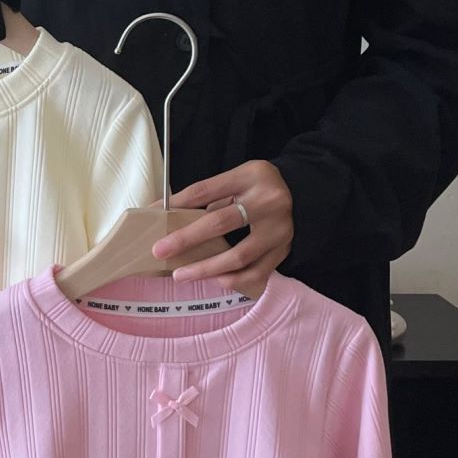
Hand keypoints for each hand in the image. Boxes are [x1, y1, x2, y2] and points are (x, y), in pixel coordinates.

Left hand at [150, 160, 293, 295]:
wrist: (302, 194)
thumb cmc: (256, 188)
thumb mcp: (234, 181)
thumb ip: (204, 197)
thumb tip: (161, 213)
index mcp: (250, 176)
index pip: (205, 191)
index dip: (176, 206)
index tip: (155, 218)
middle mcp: (269, 201)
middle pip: (220, 222)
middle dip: (186, 239)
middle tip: (161, 252)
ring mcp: (279, 228)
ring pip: (239, 256)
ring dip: (206, 269)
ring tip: (181, 275)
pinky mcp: (284, 249)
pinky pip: (256, 272)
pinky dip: (233, 280)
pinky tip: (214, 281)